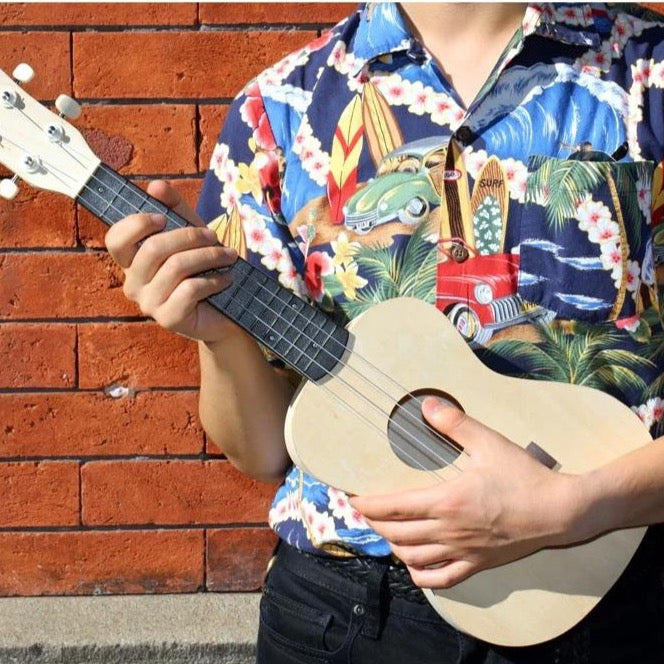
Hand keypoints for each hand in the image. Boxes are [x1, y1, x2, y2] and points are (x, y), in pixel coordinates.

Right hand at [105, 180, 237, 342]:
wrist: (225, 312)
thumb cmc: (203, 269)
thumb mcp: (190, 232)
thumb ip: (173, 208)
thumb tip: (156, 185)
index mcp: (132, 261)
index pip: (115, 239)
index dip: (136, 224)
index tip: (163, 217)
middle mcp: (133, 283)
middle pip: (153, 248)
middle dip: (190, 237)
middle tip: (214, 237)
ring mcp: (149, 304)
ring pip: (176, 267)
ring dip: (209, 256)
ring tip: (228, 256)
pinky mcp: (169, 319)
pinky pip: (190, 289)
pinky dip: (214, 280)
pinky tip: (226, 278)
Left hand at [350, 398, 585, 588]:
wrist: (560, 511)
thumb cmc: (524, 477)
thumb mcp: (489, 442)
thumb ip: (455, 423)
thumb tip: (427, 405)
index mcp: (447, 501)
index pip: (394, 507)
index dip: (368, 504)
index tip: (354, 499)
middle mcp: (449, 530)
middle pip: (398, 533)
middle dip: (375, 523)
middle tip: (365, 512)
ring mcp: (463, 551)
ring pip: (415, 558)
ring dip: (394, 547)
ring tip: (386, 534)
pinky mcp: (479, 564)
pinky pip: (444, 579)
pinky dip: (423, 576)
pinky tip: (415, 567)